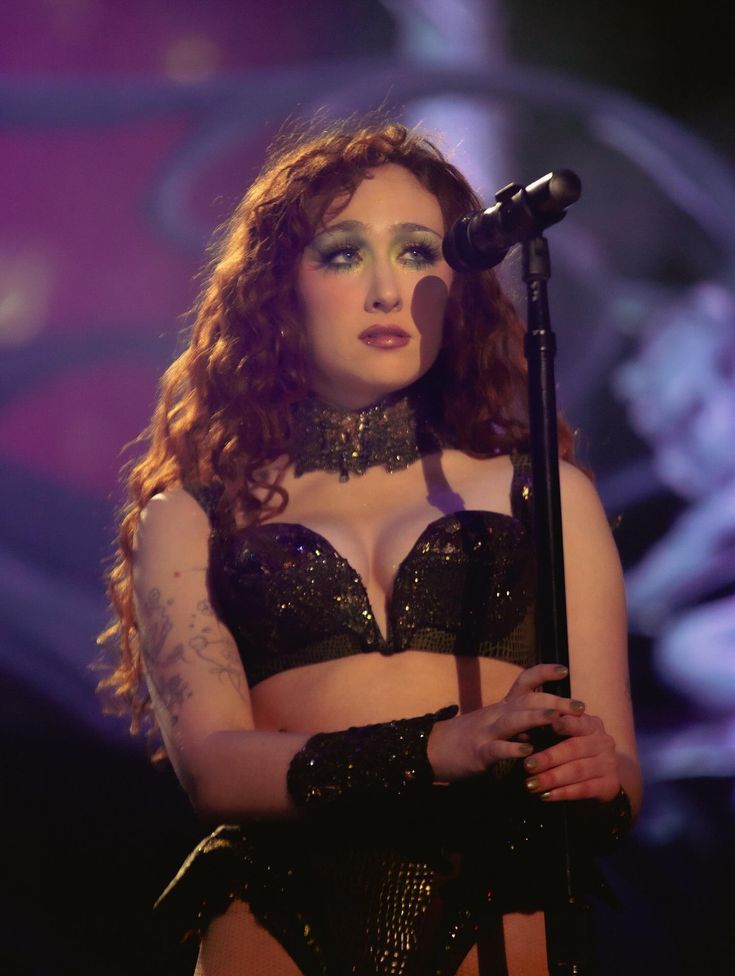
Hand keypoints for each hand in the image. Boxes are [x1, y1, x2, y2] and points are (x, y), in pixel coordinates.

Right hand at [427, 663, 585, 782]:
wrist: (433, 749)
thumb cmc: (470, 737)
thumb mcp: (497, 723)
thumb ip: (521, 719)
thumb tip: (551, 717)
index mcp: (504, 706)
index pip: (525, 681)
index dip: (544, 673)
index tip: (564, 670)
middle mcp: (497, 713)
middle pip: (527, 700)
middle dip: (555, 701)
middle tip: (580, 706)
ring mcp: (486, 731)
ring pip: (513, 720)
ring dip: (536, 718)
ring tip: (556, 718)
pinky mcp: (478, 752)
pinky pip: (497, 748)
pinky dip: (513, 748)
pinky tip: (527, 750)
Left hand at [522, 710, 620, 802]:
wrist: (600, 778)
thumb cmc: (574, 752)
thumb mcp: (565, 738)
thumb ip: (550, 733)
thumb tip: (525, 735)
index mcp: (591, 725)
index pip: (577, 722)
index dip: (564, 723)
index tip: (549, 724)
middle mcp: (603, 741)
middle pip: (574, 748)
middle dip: (548, 758)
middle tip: (527, 765)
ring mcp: (609, 763)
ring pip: (577, 770)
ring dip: (552, 778)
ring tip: (531, 784)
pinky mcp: (610, 784)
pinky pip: (584, 789)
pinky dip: (563, 793)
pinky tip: (546, 795)